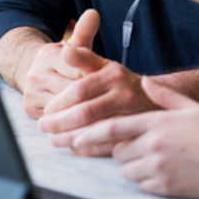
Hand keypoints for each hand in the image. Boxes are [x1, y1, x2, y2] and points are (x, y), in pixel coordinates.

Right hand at [22, 9, 98, 118]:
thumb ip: (85, 31)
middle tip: (107, 98)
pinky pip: (56, 118)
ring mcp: (31, 92)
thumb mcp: (75, 44)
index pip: (77, 69)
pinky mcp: (30, 109)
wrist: (35, 74)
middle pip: (70, 89)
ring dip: (81, 109)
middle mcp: (36, 73)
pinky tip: (86, 120)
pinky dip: (71, 119)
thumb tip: (94, 13)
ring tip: (100, 109)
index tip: (106, 81)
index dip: (93, 76)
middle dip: (89, 94)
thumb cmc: (62, 62)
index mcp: (48, 55)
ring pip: (63, 105)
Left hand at [38, 35, 157, 156]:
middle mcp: (124, 94)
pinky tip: (75, 147)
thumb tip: (65, 50)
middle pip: (85, 112)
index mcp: (113, 75)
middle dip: (60, 122)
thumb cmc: (122, 83)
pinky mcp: (135, 134)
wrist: (154, 98)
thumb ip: (84, 57)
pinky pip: (107, 146)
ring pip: (94, 131)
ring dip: (69, 138)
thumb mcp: (105, 66)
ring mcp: (132, 115)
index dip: (59, 102)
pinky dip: (88, 148)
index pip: (79, 89)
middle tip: (44, 127)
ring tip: (54, 139)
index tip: (46, 110)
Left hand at [71, 77, 198, 197]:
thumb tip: (147, 81)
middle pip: (117, 149)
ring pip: (126, 169)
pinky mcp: (167, 187)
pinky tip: (164, 170)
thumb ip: (164, 95)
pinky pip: (142, 184)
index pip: (113, 127)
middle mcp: (154, 145)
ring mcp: (160, 168)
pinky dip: (145, 179)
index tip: (75, 136)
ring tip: (155, 157)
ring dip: (132, 164)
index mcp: (157, 122)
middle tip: (135, 144)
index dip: (91, 132)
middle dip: (119, 147)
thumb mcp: (192, 107)